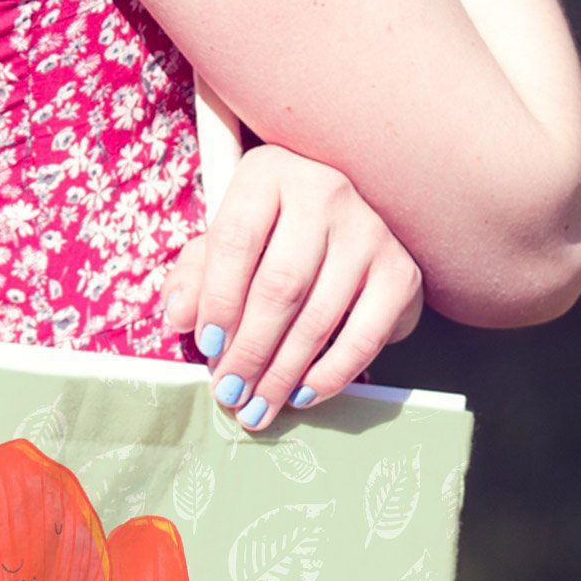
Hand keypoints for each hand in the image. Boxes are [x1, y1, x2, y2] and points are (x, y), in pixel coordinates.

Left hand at [162, 146, 425, 432]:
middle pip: (280, 285)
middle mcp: (325, 191)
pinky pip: (364, 336)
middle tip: (229, 392)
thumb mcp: (224, 243)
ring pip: (318, 317)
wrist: (347, 229)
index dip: (217, 299)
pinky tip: (303, 394)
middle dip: (249, 351)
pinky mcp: (401, 272)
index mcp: (269, 173)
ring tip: (257, 406)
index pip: (236, 239)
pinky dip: (331, 374)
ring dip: (282, 373)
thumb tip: (180, 317)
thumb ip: (195, 276)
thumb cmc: (271, 236)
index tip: (207, 347)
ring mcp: (369, 230)